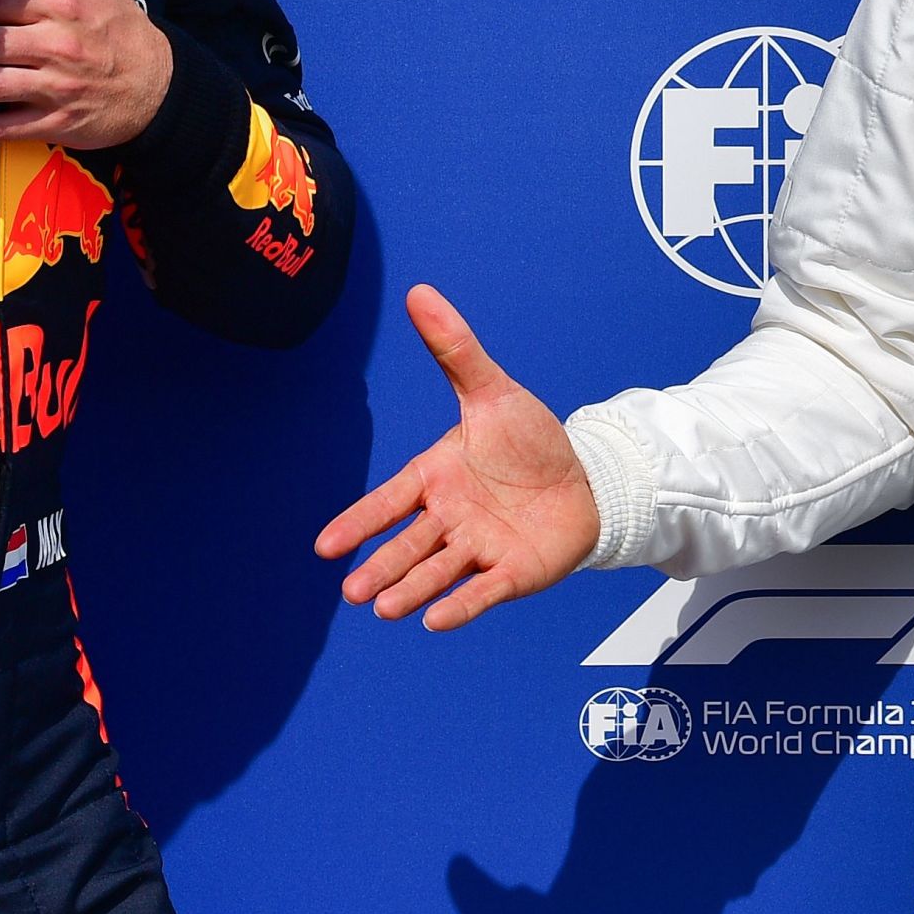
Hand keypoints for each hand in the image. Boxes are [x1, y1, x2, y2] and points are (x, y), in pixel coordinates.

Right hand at [315, 285, 597, 630]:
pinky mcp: (512, 572)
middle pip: (408, 545)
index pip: (389, 502)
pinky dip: (460, 606)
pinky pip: (482, 592)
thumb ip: (455, 348)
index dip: (358, 523)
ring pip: (438, 572)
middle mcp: (451, 518)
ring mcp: (480, 548)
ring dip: (411, 590)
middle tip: (353, 591)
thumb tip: (420, 292)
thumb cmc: (530, 438)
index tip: (325, 546)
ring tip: (384, 609)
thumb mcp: (492, 390)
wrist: (588, 475)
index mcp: (436, 477)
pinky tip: (436, 621)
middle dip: (380, 568)